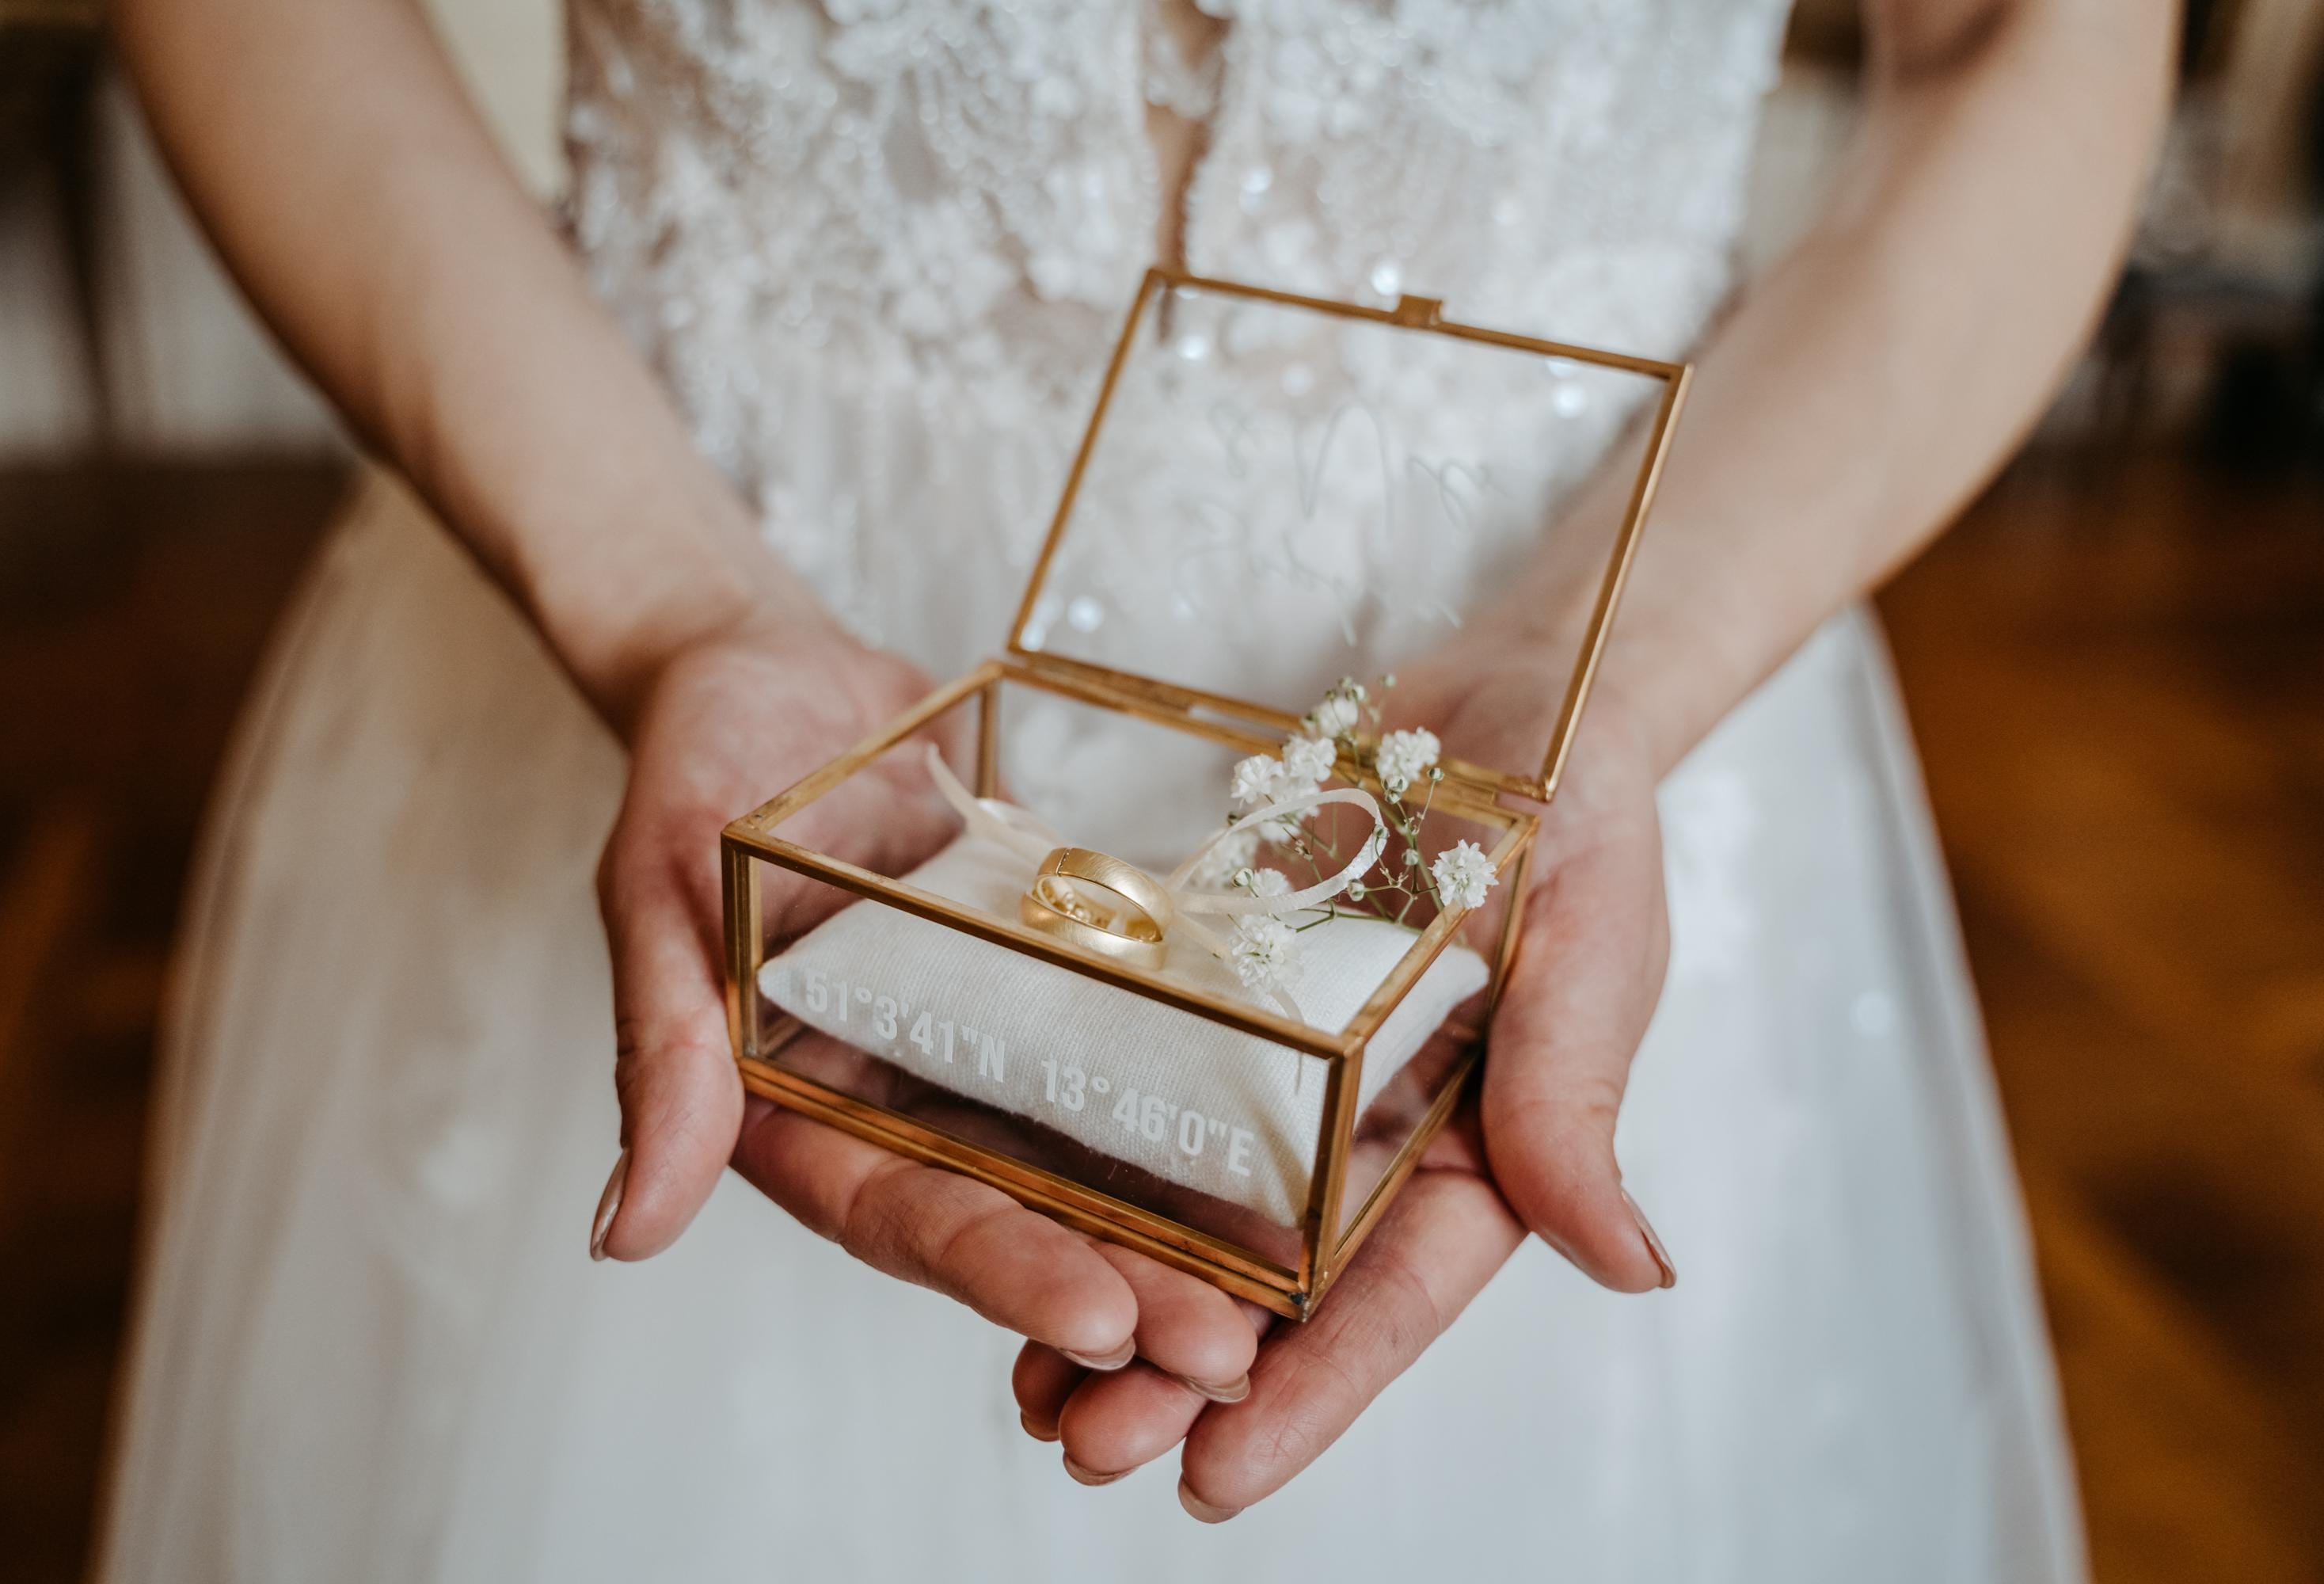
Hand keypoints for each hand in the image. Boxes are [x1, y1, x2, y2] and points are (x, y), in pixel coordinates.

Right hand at [589, 614, 1259, 1394]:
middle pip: (1013, 1218)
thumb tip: (621, 1233)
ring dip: (1173, 1233)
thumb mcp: (665, 888)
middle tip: (1227, 1352)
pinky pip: (1125, 1058)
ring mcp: (976, 1050)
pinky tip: (1289, 1153)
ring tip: (1279, 1295)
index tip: (1102, 1319)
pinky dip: (1195, 1108)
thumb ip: (663, 1053)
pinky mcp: (1045, 991)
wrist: (782, 668)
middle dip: (1120, 1288)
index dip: (999, 1271)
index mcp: (797, 1110)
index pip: (901, 1213)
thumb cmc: (703, 761)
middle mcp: (895, 1103)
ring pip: (1081, 1163)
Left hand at [1009, 636, 1677, 1515]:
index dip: (1310, 1395)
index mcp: (1481, 1154)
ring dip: (1122, 1309)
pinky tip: (1011, 1234)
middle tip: (1084, 1446)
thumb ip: (1576, 1097)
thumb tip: (1634, 1268)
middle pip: (1281, 1292)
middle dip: (1186, 1379)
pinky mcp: (1227, 1016)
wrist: (1505, 696)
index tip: (1215, 1478)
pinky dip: (1093, 1180)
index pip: (1395, 1301)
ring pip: (1204, 1227)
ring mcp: (1297, 1086)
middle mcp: (1379, 1143)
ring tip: (1031, 1393)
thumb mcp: (1590, 942)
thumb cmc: (1576, 813)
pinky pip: (1154, 1110)